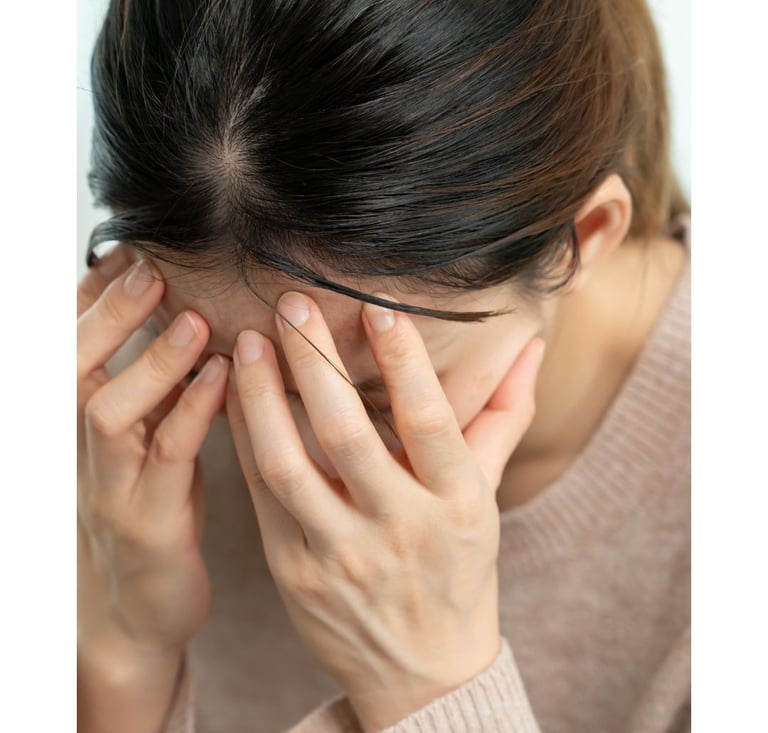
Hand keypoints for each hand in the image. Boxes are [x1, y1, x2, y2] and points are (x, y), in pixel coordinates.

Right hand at [78, 246, 228, 666]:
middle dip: (110, 314)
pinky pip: (165, 458)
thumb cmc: (153, 511)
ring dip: (151, 361)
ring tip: (190, 318)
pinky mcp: (147, 521)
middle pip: (76, 367)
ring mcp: (111, 487)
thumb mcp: (147, 445)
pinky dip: (191, 412)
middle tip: (149, 268)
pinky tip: (221, 377)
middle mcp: (87, 450)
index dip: (95, 299)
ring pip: (109, 410)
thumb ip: (160, 393)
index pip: (75, 348)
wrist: (134, 609)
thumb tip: (192, 327)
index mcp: (89, 426)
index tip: (128, 253)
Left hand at [226, 291, 544, 730]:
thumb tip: (530, 346)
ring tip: (248, 343)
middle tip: (293, 304)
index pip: (430, 422)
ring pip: (286, 463)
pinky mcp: (292, 571)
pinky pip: (260, 494)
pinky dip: (243, 438)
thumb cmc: (457, 568)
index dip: (405, 362)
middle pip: (345, 434)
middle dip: (315, 361)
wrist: (421, 671)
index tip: (378, 309)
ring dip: (260, 396)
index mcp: (456, 505)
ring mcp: (339, 555)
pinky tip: (234, 396)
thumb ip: (504, 416)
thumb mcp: (486, 498)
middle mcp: (397, 529)